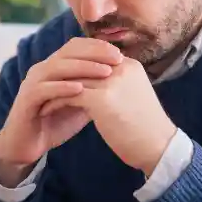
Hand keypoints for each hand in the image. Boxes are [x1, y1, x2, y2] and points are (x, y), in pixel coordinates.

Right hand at [0, 37, 122, 186]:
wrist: (28, 145)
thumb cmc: (58, 121)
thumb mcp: (84, 102)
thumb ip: (98, 88)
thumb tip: (125, 78)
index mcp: (56, 66)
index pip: (77, 46)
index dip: (99, 46)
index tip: (120, 54)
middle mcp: (43, 69)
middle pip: (69, 51)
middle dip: (95, 53)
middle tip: (117, 58)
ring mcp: (32, 83)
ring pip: (57, 67)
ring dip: (83, 67)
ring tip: (105, 72)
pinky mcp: (25, 100)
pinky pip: (43, 89)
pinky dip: (62, 87)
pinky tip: (80, 89)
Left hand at [40, 57, 176, 176]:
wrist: (158, 146)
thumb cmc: (145, 126)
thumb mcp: (132, 95)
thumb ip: (116, 84)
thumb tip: (95, 84)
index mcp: (129, 65)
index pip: (95, 56)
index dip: (76, 65)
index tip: (60, 76)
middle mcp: (121, 68)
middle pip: (82, 63)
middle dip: (62, 74)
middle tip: (45, 84)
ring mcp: (112, 81)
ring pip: (73, 78)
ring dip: (55, 87)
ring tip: (42, 97)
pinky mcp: (102, 99)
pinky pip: (70, 94)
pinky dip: (56, 101)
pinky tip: (47, 109)